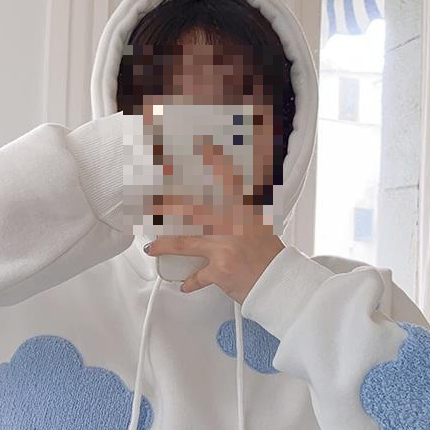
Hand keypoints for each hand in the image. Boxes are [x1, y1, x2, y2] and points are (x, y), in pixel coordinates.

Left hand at [143, 133, 283, 302]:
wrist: (279, 282)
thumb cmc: (269, 257)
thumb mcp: (260, 227)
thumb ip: (243, 214)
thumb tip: (222, 207)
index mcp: (245, 211)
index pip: (229, 178)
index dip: (215, 159)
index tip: (202, 145)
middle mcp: (233, 226)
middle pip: (192, 210)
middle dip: (167, 206)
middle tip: (151, 201)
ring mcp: (224, 248)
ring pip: (184, 243)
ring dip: (164, 246)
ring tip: (152, 247)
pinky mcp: (220, 270)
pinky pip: (197, 276)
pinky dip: (190, 282)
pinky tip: (183, 284)